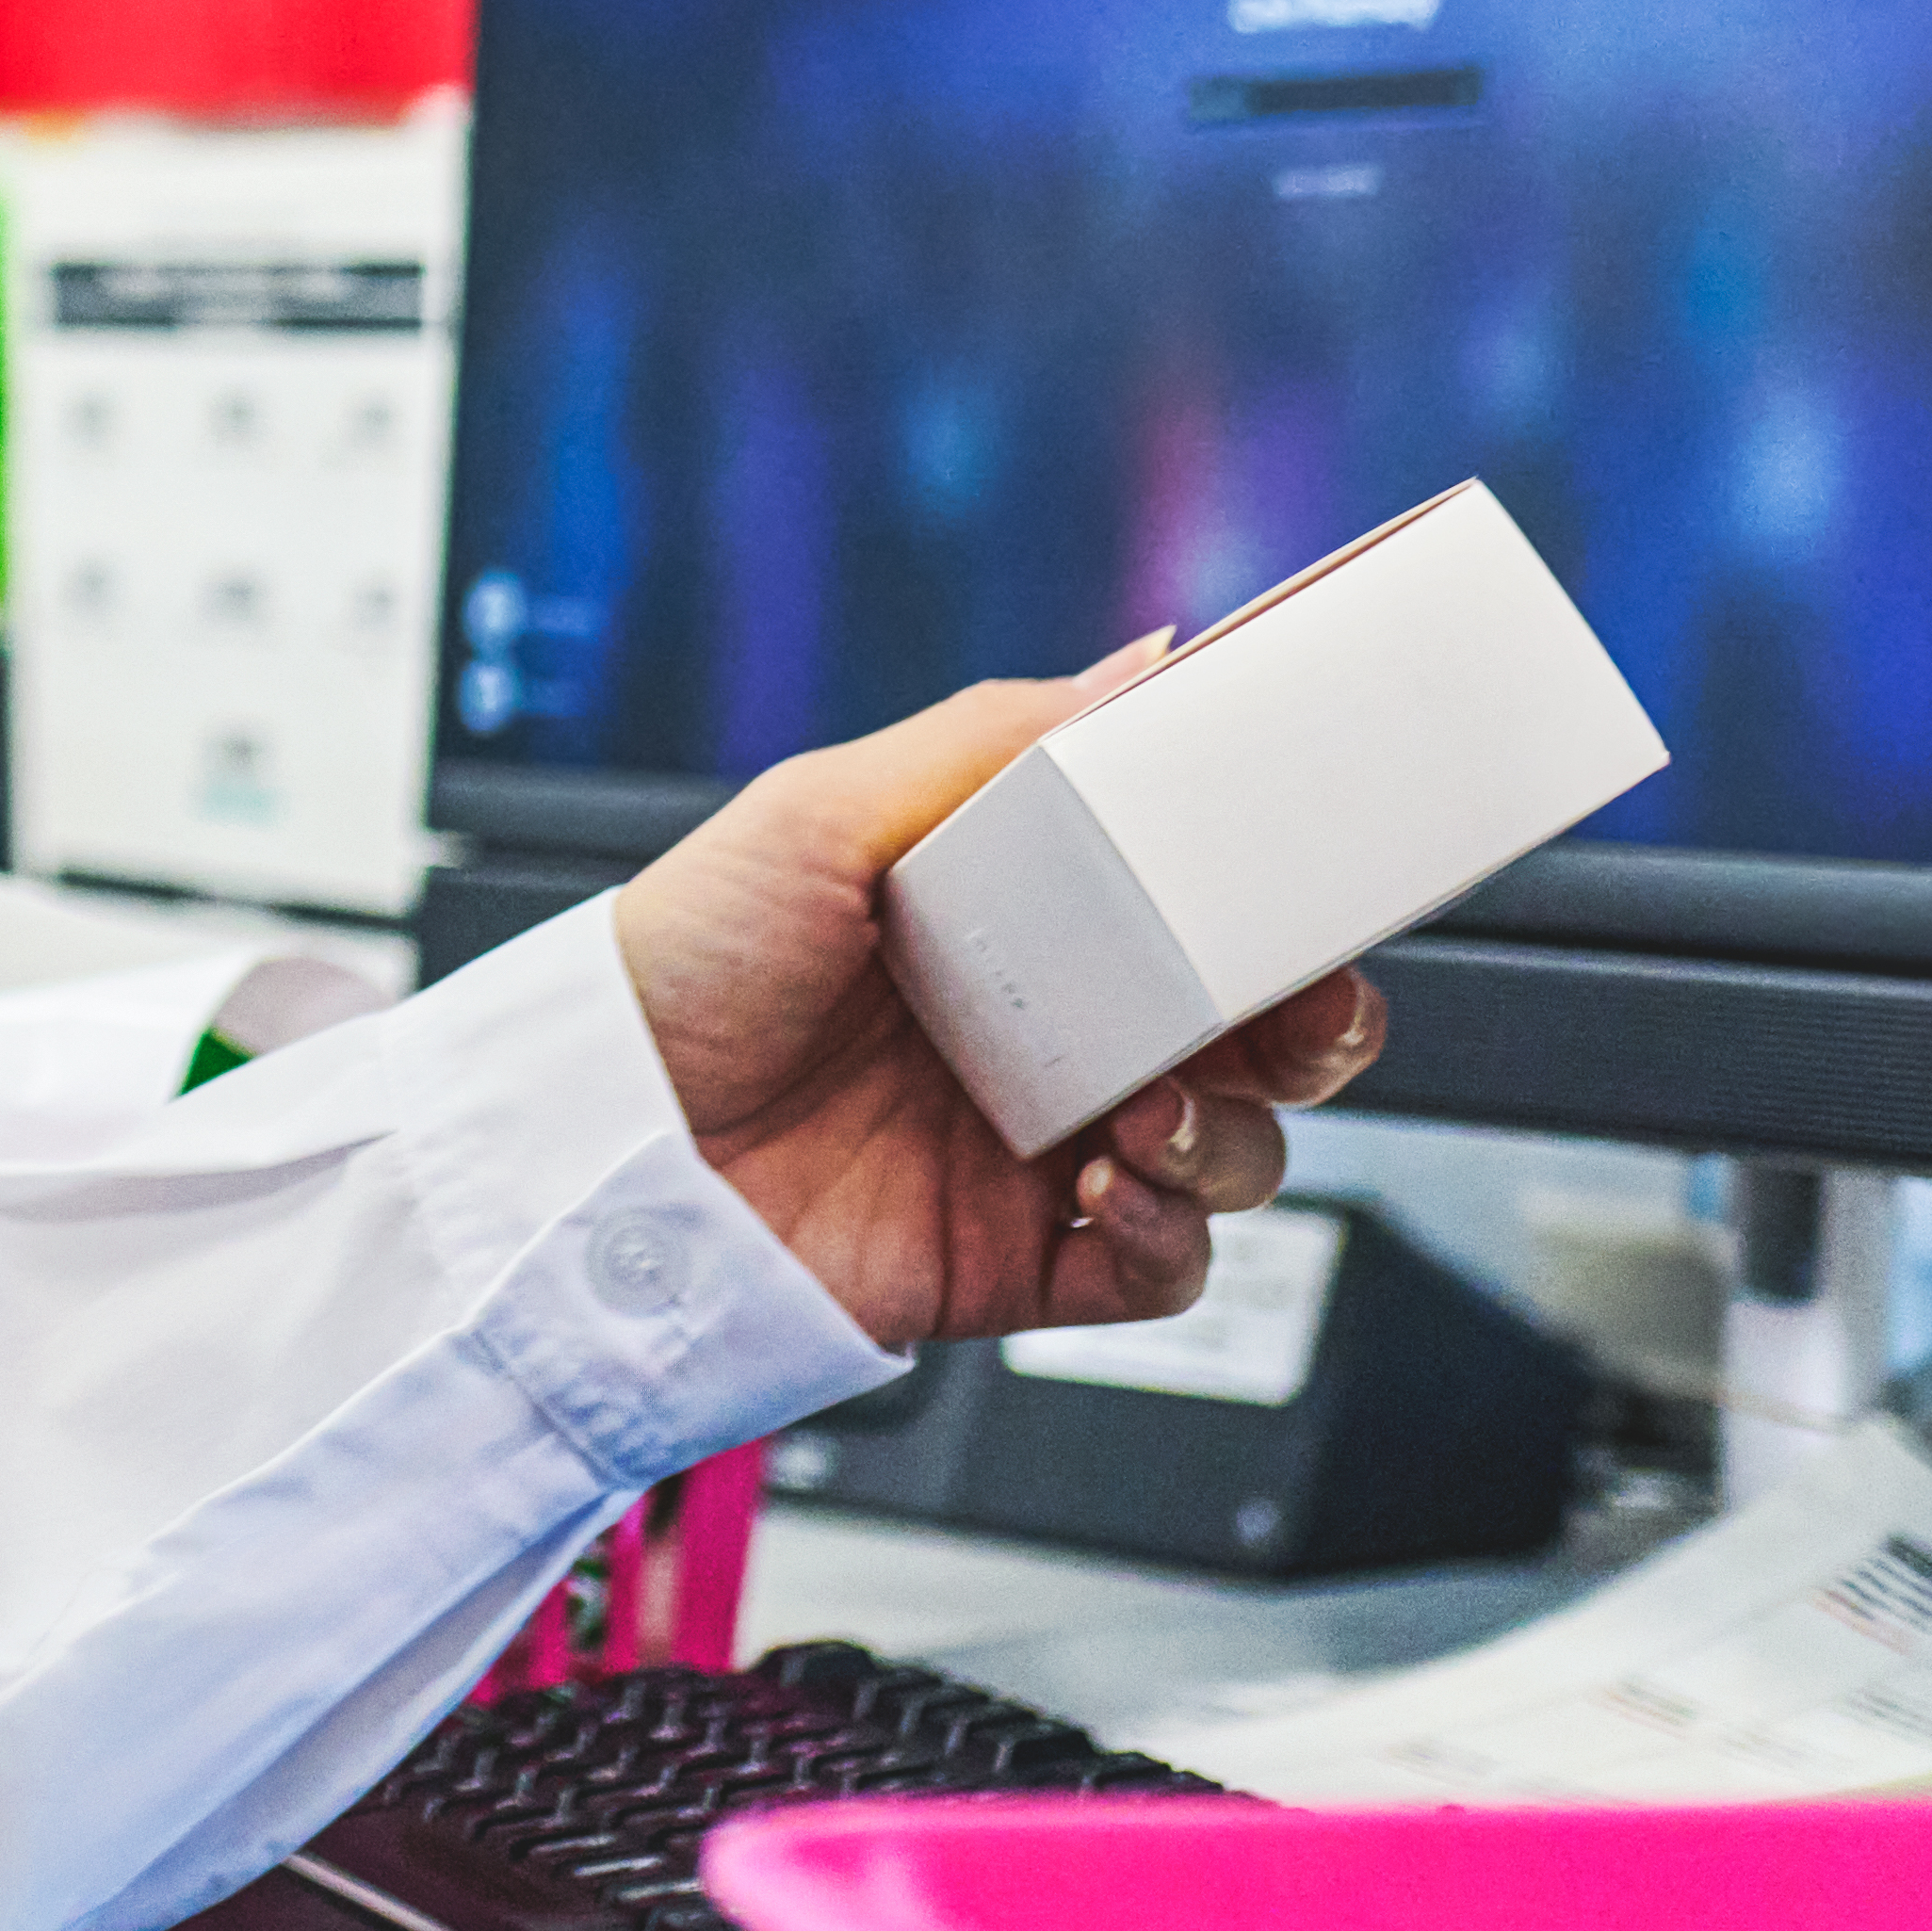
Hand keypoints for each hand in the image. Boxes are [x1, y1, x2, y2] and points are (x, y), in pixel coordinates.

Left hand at [606, 654, 1388, 1350]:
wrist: (604, 1137)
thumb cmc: (680, 958)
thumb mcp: (822, 814)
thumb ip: (991, 741)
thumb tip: (1145, 661)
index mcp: (1021, 921)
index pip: (1202, 907)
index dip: (1282, 906)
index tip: (1327, 884)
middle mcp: (1049, 1035)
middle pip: (1258, 1036)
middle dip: (1314, 1026)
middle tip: (1295, 1010)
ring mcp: (1038, 1151)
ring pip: (1232, 1153)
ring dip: (1228, 1136)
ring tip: (1140, 1115)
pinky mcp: (1018, 1260)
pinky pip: (1159, 1270)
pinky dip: (1169, 1239)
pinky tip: (1110, 1194)